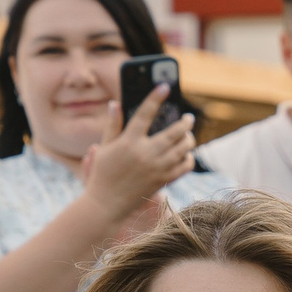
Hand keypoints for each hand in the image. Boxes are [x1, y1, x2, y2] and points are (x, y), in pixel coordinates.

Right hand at [81, 87, 198, 234]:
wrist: (107, 204)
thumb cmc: (103, 174)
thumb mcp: (103, 148)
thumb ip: (112, 125)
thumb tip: (114, 103)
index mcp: (129, 141)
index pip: (145, 113)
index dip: (155, 97)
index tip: (164, 86)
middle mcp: (145, 153)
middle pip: (174, 131)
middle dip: (185, 122)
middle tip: (188, 118)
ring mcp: (157, 168)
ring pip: (183, 147)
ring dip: (189, 138)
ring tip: (188, 134)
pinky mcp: (163, 181)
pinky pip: (185, 166)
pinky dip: (189, 157)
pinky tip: (186, 153)